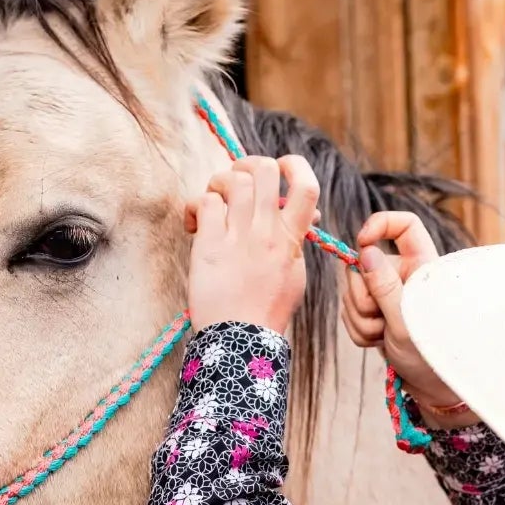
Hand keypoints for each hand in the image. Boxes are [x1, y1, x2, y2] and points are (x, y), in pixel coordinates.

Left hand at [187, 156, 318, 334]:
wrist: (242, 340)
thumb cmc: (267, 309)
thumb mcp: (295, 273)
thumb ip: (298, 240)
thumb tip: (310, 213)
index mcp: (291, 239)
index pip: (307, 187)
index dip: (293, 165)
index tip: (279, 168)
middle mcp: (268, 233)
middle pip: (264, 170)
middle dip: (248, 164)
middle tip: (238, 178)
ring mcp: (239, 238)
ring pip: (233, 180)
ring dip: (219, 181)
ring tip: (214, 200)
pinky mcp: (210, 246)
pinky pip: (205, 203)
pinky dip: (195, 206)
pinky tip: (194, 224)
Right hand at [342, 211, 471, 419]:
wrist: (430, 387)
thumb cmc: (430, 355)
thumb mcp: (406, 321)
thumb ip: (385, 286)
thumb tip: (367, 252)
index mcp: (422, 266)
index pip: (405, 225)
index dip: (381, 224)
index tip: (363, 242)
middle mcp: (403, 275)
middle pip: (364, 264)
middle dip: (363, 298)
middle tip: (381, 322)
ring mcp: (386, 294)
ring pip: (352, 292)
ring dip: (362, 320)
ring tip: (384, 336)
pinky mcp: (373, 313)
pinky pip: (349, 312)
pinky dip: (359, 331)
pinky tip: (378, 341)